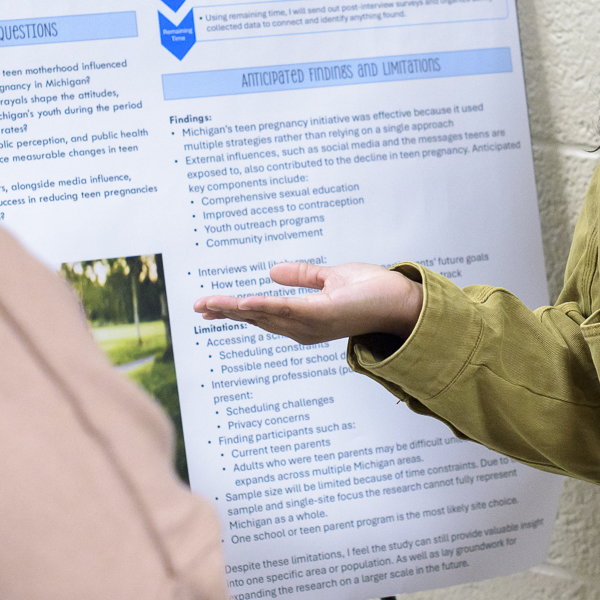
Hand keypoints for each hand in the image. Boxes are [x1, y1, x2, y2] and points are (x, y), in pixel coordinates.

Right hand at [192, 262, 422, 345]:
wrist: (403, 300)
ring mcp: (312, 324)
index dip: (234, 310)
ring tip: (209, 304)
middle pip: (257, 318)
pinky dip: (264, 307)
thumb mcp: (331, 278)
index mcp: (303, 319)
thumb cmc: (373, 292)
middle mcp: (304, 327)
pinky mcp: (323, 315)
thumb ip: (303, 276)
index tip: (207, 308)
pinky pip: (287, 310)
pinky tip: (244, 303)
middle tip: (197, 308)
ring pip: (265, 315)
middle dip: (226, 313)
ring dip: (236, 309)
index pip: (262, 314)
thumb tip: (272, 271)